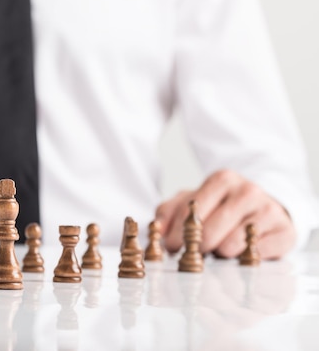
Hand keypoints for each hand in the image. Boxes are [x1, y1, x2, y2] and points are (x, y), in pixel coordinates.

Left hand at [156, 169, 295, 258]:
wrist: (264, 208)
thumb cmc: (222, 206)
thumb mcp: (193, 202)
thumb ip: (169, 212)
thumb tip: (156, 230)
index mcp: (221, 179)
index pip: (191, 212)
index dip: (177, 235)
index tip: (172, 248)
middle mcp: (247, 190)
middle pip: (209, 232)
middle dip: (198, 248)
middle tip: (197, 254)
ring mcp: (268, 210)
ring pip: (231, 245)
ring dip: (220, 254)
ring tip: (220, 250)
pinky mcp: (284, 231)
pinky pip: (256, 255)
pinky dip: (243, 260)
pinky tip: (240, 254)